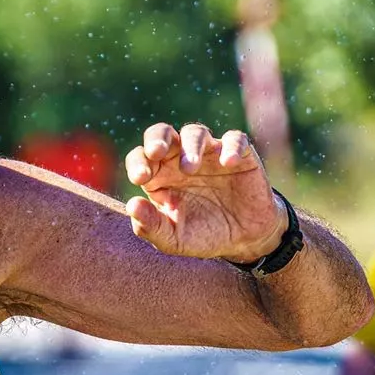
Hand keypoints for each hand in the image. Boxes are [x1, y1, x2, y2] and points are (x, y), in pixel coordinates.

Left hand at [123, 123, 285, 260]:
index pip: (141, 158)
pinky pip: (235, 140)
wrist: (243, 240)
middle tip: (156, 152)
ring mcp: (210, 154)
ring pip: (195, 133)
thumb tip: (131, 206)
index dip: (138, 163)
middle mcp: (180, 159)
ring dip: (191, 146)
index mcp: (159, 176)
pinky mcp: (239, 155)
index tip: (140, 177)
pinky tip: (228, 162)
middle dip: (157, 138)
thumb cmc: (202, 235)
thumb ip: (150, 226)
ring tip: (189, 168)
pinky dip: (231, 146)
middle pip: (162, 133)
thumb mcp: (174, 239)